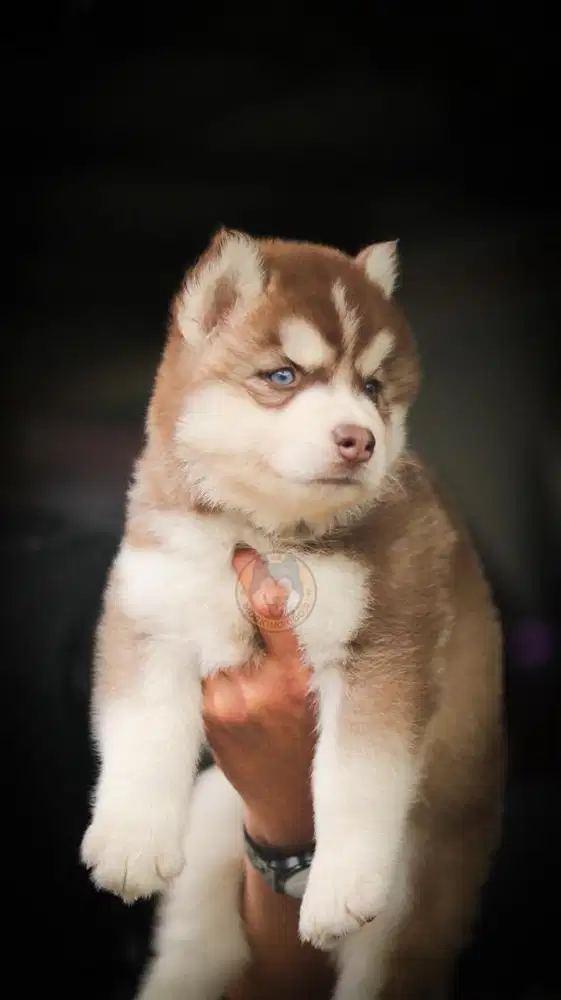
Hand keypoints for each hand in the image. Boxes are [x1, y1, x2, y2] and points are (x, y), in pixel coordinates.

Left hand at [202, 548, 316, 847]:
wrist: (286, 802)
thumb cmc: (311, 736)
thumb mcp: (318, 690)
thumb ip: (293, 649)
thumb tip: (268, 592)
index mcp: (296, 679)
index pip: (272, 616)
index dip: (254, 580)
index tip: (242, 552)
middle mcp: (257, 689)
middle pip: (235, 622)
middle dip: (232, 597)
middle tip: (231, 562)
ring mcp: (224, 703)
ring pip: (215, 643)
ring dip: (221, 628)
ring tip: (235, 632)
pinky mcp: (204, 714)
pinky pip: (204, 669)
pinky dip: (213, 657)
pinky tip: (224, 658)